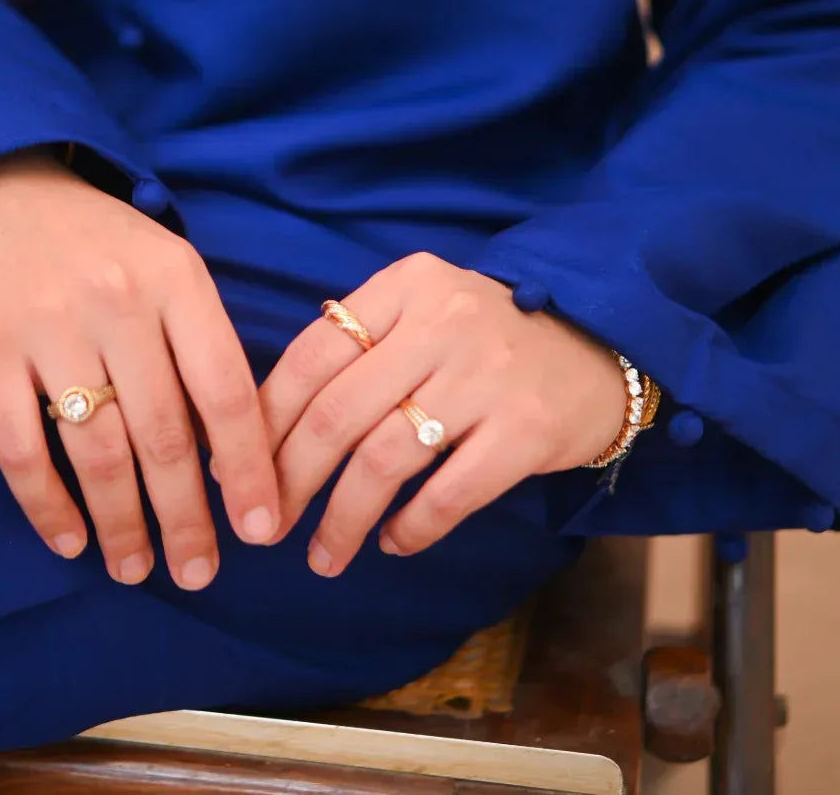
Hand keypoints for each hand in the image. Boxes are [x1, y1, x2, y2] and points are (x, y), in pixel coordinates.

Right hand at [0, 152, 278, 588]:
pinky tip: (69, 539)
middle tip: (197, 573)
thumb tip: (228, 444)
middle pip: (166, 434)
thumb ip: (193, 336)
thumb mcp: (160, 261)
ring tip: (135, 568)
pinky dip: (47, 504)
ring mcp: (48, 324)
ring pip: (99, 450)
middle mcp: (118, 302)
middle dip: (188, 517)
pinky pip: (21, 445)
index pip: (226, 389)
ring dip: (121, 523)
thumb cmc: (91, 233)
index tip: (263, 530)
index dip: (248, 468)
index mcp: (176, 278)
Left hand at [258, 252, 624, 575]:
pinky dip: (411, 529)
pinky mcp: (526, 430)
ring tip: (322, 555)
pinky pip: (448, 494)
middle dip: (290, 478)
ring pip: (384, 459)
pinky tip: (393, 543)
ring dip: (343, 518)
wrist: (603, 345)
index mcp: (407, 285)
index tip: (236, 466)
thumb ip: (362, 342)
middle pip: (337, 412)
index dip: (266, 418)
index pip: (313, 354)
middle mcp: (443, 321)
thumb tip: (267, 418)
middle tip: (266, 525)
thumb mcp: (425, 309)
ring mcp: (487, 376)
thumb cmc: (490, 336)